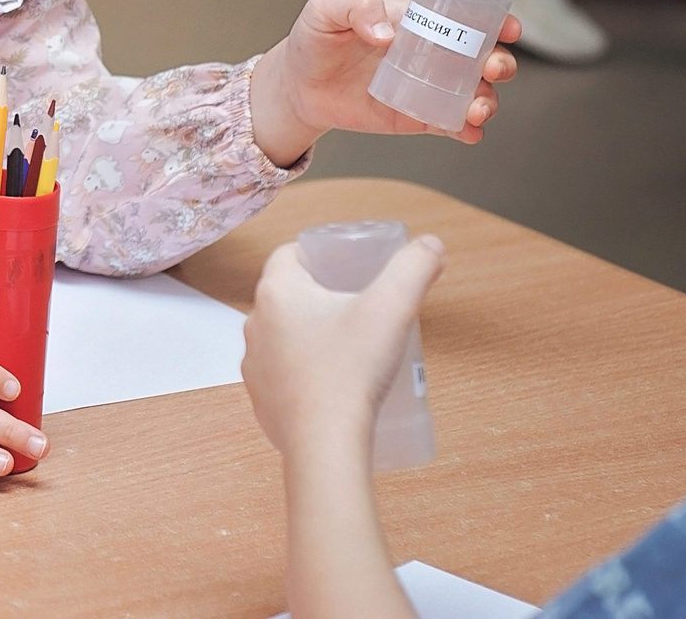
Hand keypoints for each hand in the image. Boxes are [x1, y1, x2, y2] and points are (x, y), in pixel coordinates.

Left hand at [242, 239, 438, 618]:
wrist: (325, 443)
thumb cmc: (353, 369)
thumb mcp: (392, 308)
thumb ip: (414, 268)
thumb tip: (431, 243)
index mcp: (276, 292)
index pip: (289, 255)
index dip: (318, 253)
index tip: (347, 264)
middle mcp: (255, 324)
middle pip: (286, 295)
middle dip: (318, 294)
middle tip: (358, 304)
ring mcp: (254, 365)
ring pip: (281, 336)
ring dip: (309, 335)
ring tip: (348, 345)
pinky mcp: (261, 401)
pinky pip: (282, 375)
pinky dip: (304, 372)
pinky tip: (333, 381)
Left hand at [249, 0, 518, 164]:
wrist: (298, 86)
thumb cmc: (316, 39)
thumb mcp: (325, 9)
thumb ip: (353, 6)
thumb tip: (384, 31)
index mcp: (417, 19)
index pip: (465, 15)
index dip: (494, 19)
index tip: (508, 27)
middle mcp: (432, 52)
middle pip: (483, 55)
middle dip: (500, 62)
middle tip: (492, 69)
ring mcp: (429, 86)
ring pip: (475, 93)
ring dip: (487, 100)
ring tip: (476, 109)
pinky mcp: (418, 117)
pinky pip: (452, 124)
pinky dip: (467, 130)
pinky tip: (468, 133)